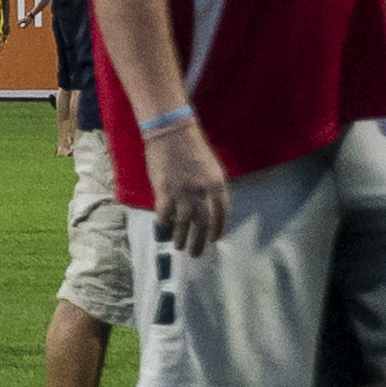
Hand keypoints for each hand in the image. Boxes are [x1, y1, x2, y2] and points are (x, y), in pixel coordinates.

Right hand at [146, 117, 231, 256]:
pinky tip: (164, 226)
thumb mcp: (212, 168)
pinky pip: (165, 216)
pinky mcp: (164, 193)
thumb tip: (209, 208)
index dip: (217, 230)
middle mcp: (202, 194)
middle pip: (203, 225)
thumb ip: (212, 189)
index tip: (212, 239)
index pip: (221, 216)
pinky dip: (164, 223)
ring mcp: (183, 195)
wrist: (171, 132)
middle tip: (195, 253)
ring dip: (181, 238)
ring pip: (183, 225)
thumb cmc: (192, 147)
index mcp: (217, 186)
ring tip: (179, 246)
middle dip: (199, 242)